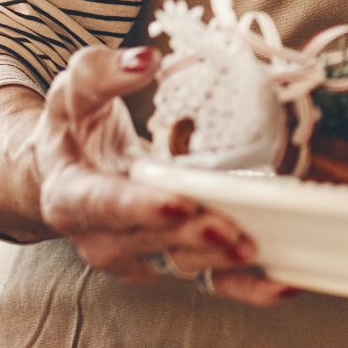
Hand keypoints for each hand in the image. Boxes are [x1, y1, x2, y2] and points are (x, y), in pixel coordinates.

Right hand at [32, 44, 290, 305]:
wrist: (62, 174)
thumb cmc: (72, 128)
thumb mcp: (72, 91)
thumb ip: (101, 72)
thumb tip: (145, 60)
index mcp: (72, 195)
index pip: (104, 204)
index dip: (140, 206)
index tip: (177, 202)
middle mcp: (103, 238)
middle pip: (153, 240)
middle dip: (195, 235)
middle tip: (234, 228)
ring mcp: (138, 258)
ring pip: (184, 265)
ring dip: (223, 260)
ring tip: (260, 246)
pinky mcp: (170, 264)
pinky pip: (211, 283)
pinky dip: (248, 288)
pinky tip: (285, 282)